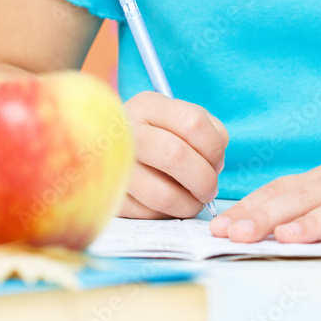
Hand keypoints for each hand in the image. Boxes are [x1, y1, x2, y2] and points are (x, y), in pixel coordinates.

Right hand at [116, 90, 228, 218]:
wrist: (104, 148)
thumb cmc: (156, 133)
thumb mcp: (178, 118)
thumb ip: (206, 131)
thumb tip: (216, 165)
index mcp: (147, 105)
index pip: (192, 122)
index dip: (214, 148)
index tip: (217, 162)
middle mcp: (126, 131)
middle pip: (175, 155)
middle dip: (204, 179)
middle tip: (210, 189)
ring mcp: (113, 166)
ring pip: (162, 194)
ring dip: (189, 204)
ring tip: (193, 200)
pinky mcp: (111, 197)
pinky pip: (147, 214)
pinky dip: (167, 214)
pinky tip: (169, 204)